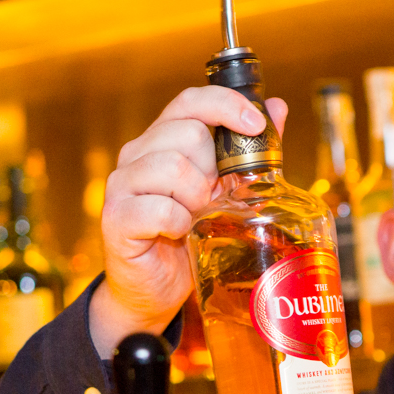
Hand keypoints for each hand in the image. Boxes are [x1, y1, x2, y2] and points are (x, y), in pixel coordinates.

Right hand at [91, 88, 289, 356]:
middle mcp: (137, 155)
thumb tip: (276, 108)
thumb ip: (246, 153)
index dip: (224, 104)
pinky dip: (178, 222)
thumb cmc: (189, 239)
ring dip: (197, 197)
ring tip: (196, 218)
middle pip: (188, 133)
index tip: (256, 125)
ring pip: (172, 167)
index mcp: (162, 140)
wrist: (155, 291)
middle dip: (214, 169)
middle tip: (213, 200)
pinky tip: (179, 234)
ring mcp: (122, 184)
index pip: (190, 101)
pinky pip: (158, 208)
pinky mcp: (116, 218)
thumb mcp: (225, 193)